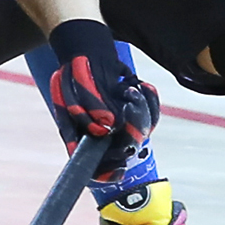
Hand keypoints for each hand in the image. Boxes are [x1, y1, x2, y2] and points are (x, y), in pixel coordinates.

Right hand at [45, 19, 158, 180]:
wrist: (89, 51)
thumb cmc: (76, 72)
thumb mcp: (74, 86)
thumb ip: (89, 107)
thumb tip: (109, 125)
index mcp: (81, 136)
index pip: (94, 168)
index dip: (106, 173)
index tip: (119, 168)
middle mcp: (102, 135)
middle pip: (125, 150)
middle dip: (133, 130)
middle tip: (130, 103)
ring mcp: (120, 124)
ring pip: (141, 132)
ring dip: (142, 110)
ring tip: (129, 89)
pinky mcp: (133, 112)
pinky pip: (150, 115)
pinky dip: (150, 101)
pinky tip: (141, 86)